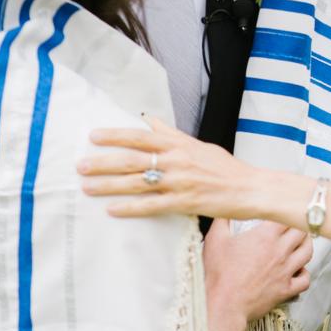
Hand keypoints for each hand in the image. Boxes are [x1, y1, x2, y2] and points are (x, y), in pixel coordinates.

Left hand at [79, 116, 273, 220]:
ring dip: (109, 185)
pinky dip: (130, 208)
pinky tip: (112, 210)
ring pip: (136, 182)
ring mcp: (179, 182)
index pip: (140, 136)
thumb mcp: (198, 144)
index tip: (94, 136)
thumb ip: (172, 134)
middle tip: (80, 165)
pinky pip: (151, 206)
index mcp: (179, 144)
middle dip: (103, 163)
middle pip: (132, 160)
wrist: (250, 188)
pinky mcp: (184, 203)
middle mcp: (176, 160)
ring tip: (87, 187)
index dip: (115, 135)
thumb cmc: (225, 167)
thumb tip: (150, 121)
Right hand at [204, 218, 312, 322]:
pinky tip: (297, 270)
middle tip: (293, 225)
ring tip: (299, 243)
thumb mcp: (215, 239)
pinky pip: (305, 279)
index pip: (287, 216)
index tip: (283, 210)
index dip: (287, 212)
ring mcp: (285, 271)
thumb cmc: (219, 273)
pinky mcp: (286, 289)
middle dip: (299, 225)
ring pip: (308, 252)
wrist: (223, 305)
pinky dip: (304, 273)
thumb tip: (225, 206)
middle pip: (302, 232)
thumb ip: (222, 219)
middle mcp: (280, 251)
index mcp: (266, 236)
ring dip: (305, 245)